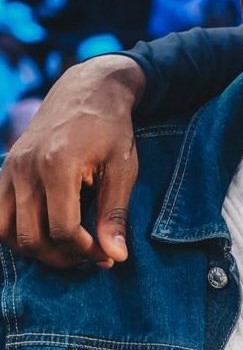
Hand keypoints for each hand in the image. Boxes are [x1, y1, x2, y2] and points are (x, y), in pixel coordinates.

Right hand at [0, 54, 143, 267]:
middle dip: (61, 257)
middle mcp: (25, 169)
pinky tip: (45, 233)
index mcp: (57, 165)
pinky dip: (17, 232)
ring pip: (6, 231)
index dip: (84, 250)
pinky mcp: (4, 170)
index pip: (62, 228)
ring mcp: (9, 169)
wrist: (86, 91)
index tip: (105, 255)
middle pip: (30, 236)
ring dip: (35, 249)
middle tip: (89, 257)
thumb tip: (115, 256)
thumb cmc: (111, 129)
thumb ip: (115, 213)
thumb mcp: (123, 168)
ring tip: (67, 250)